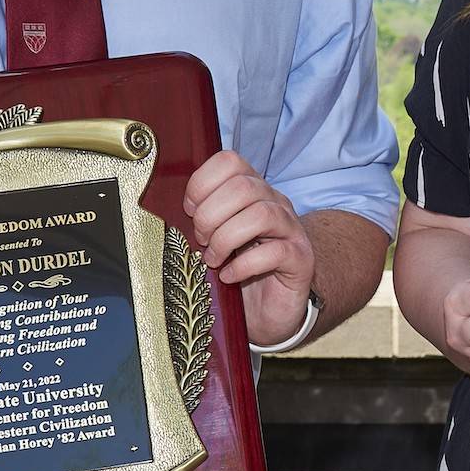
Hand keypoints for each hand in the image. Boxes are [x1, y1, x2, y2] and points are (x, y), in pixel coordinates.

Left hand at [184, 149, 314, 345]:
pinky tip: (228, 276)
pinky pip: (275, 252)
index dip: (202, 183)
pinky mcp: (301, 259)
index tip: (189, 211)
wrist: (270, 309)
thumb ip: (202, 218)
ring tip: (212, 259)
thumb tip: (169, 209)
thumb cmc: (238, 270)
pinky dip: (243, 265)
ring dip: (226, 238)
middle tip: (200, 240)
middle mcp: (276, 203)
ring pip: (261, 214)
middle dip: (211, 215)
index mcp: (253, 190)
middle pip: (243, 186)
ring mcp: (291, 230)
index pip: (230, 162)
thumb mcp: (216, 238)